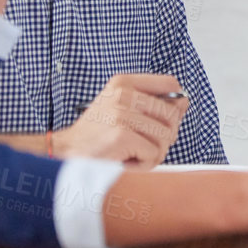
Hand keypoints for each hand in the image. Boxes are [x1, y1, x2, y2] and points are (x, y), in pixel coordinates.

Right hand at [57, 73, 189, 164]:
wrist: (63, 154)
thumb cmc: (96, 135)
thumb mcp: (121, 109)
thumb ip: (153, 104)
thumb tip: (184, 102)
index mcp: (124, 82)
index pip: (170, 83)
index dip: (175, 104)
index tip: (163, 119)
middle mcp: (123, 93)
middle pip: (172, 114)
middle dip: (164, 135)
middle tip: (143, 144)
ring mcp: (122, 113)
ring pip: (166, 136)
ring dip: (153, 153)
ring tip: (131, 153)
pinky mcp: (122, 135)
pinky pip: (153, 153)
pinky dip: (143, 164)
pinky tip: (125, 161)